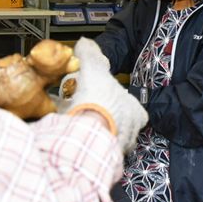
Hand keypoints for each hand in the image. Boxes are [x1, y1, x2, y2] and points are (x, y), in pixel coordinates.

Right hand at [66, 38, 146, 153]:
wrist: (88, 136)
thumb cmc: (99, 102)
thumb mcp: (94, 70)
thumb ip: (91, 55)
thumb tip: (85, 42)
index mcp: (135, 113)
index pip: (132, 106)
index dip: (117, 99)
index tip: (103, 96)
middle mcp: (129, 133)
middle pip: (117, 123)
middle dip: (102, 116)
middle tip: (85, 109)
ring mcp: (115, 149)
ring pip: (104, 137)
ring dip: (90, 129)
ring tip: (73, 122)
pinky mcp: (98, 159)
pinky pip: (89, 147)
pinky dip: (79, 140)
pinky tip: (67, 133)